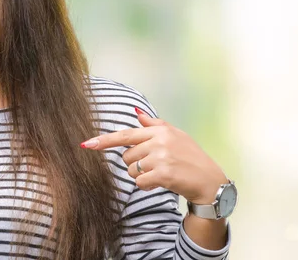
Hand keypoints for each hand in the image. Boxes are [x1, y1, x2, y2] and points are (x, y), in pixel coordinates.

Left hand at [81, 108, 226, 203]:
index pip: (126, 134)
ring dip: (141, 176)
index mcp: (160, 130)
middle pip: (126, 156)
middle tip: (156, 166)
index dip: (104, 140)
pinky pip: (140, 182)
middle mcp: (159, 141)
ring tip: (160, 174)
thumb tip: (136, 112)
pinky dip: (147, 186)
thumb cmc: (191, 157)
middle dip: (136, 164)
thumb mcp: (176, 135)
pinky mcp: (164, 174)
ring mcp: (162, 157)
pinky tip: (161, 183)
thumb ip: (154, 125)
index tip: (86, 144)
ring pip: (131, 170)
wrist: (210, 182)